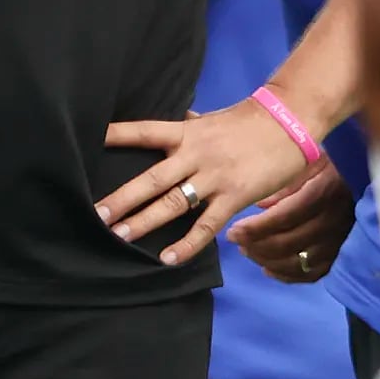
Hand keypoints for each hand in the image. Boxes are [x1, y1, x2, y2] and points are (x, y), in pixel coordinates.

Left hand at [97, 94, 314, 266]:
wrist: (289, 122)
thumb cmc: (248, 121)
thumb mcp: (211, 120)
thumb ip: (189, 127)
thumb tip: (173, 122)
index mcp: (187, 133)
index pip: (145, 132)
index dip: (118, 135)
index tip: (90, 140)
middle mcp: (196, 155)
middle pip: (152, 179)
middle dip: (123, 198)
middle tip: (96, 214)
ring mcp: (214, 178)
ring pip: (173, 203)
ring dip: (145, 221)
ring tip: (119, 236)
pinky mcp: (234, 197)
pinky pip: (205, 225)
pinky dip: (186, 244)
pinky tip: (167, 258)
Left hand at [232, 157, 356, 283]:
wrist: (369, 178)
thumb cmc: (333, 165)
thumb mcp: (311, 161)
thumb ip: (286, 184)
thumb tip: (260, 205)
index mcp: (324, 192)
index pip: (285, 217)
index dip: (256, 228)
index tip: (233, 230)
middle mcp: (333, 221)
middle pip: (287, 243)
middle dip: (256, 246)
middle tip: (236, 240)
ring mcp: (338, 241)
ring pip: (297, 262)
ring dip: (267, 261)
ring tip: (248, 251)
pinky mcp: (340, 254)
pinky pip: (311, 274)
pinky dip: (288, 275)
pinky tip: (269, 269)